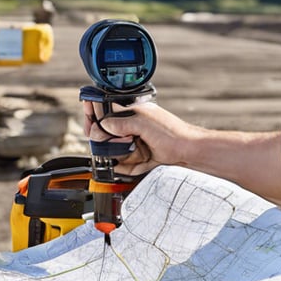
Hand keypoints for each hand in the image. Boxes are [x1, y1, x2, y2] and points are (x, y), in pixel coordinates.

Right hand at [81, 100, 200, 175]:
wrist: (190, 152)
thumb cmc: (173, 133)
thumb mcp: (142, 123)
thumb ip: (120, 123)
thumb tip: (102, 126)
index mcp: (133, 112)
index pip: (106, 114)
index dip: (96, 120)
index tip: (90, 127)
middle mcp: (134, 127)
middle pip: (108, 137)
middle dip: (110, 143)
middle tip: (114, 145)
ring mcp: (137, 143)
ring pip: (117, 152)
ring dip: (121, 156)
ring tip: (135, 153)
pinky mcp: (142, 158)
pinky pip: (127, 165)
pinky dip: (128, 167)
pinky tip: (135, 165)